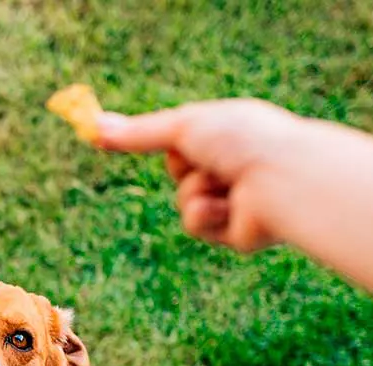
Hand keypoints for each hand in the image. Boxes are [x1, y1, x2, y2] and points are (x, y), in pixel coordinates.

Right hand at [92, 99, 311, 251]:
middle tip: (205, 159)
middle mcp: (236, 166)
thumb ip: (138, 133)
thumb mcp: (183, 128)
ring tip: (224, 184)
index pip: (186, 141)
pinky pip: (198, 226)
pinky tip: (229, 208)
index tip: (134, 141)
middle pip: (181, 173)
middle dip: (184, 168)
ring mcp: (237, 200)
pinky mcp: (238, 233)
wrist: (281, 178)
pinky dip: (205, 216)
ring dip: (194, 192)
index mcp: (231, 134)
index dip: (172, 142)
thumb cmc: (242, 141)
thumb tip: (92, 125)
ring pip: (185, 202)